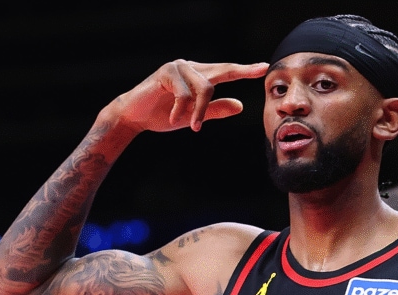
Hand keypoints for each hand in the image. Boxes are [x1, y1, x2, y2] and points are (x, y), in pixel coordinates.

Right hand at [114, 60, 268, 132]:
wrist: (133, 117)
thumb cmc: (162, 115)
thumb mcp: (193, 115)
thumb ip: (215, 110)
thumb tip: (240, 105)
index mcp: (198, 75)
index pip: (225, 71)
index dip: (245, 70)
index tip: (264, 68)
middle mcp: (190, 67)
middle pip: (222, 72)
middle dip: (242, 71)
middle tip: (261, 71)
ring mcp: (178, 67)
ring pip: (205, 88)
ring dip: (200, 111)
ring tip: (192, 126)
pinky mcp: (166, 72)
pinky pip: (185, 94)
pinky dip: (182, 110)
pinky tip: (172, 118)